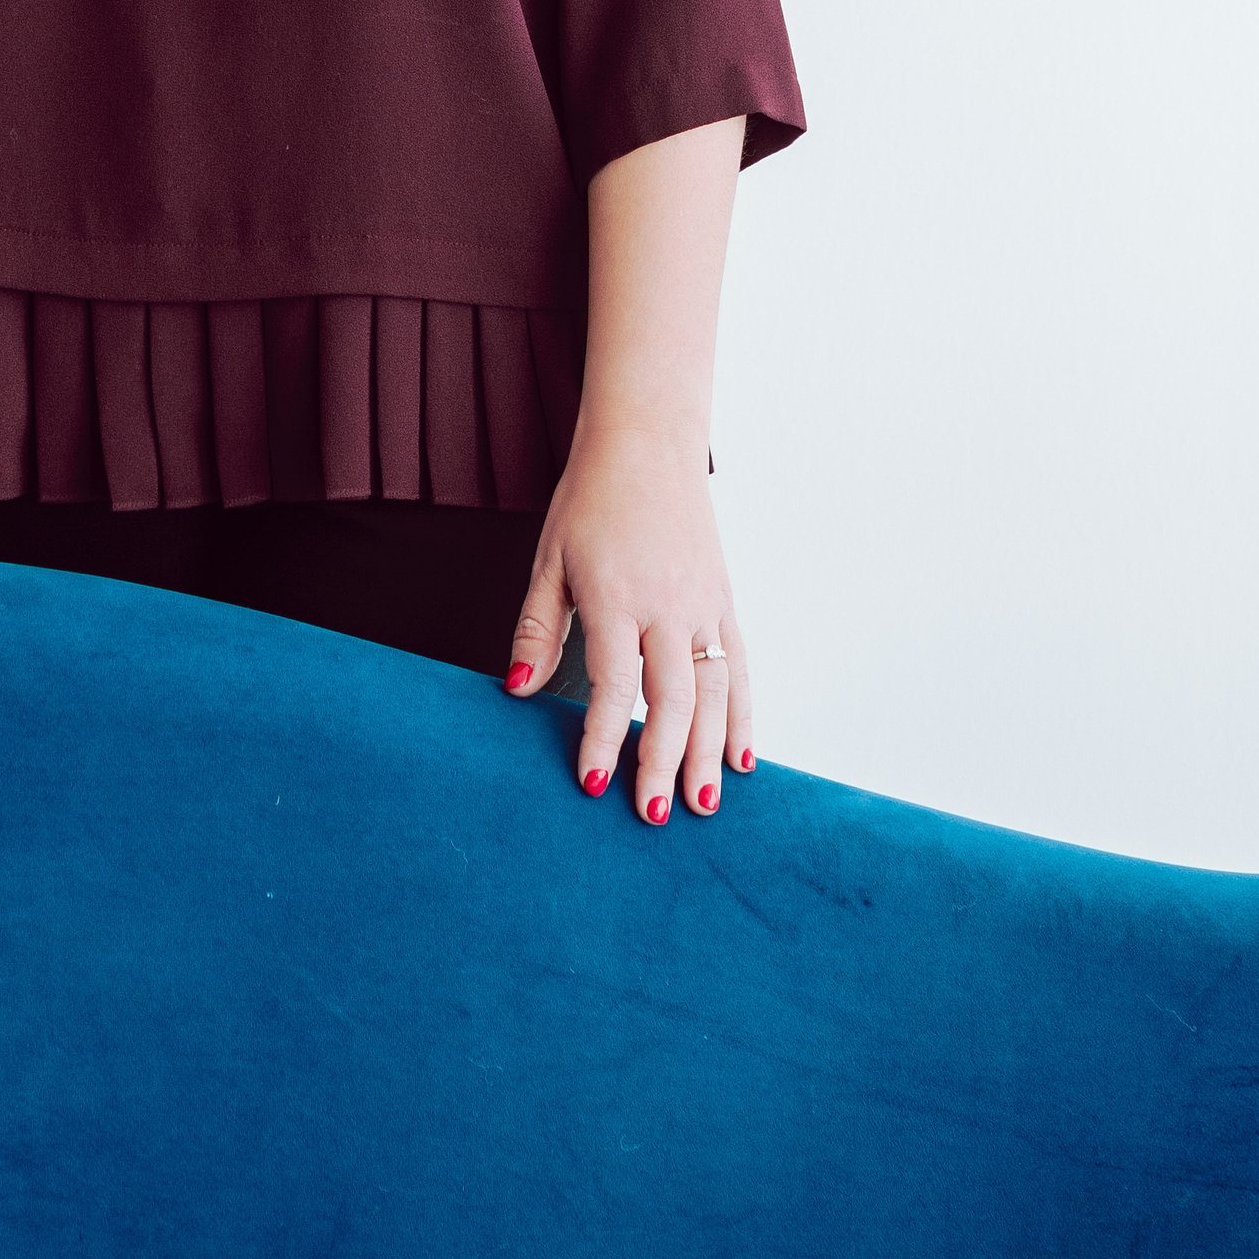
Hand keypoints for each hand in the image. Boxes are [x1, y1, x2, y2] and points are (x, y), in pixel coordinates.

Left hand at [504, 413, 752, 822]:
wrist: (647, 443)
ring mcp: (703, 604)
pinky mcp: (724, 600)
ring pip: (714, 690)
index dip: (605, 738)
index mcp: (616, 594)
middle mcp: (667, 604)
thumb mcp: (549, 558)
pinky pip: (739, 666)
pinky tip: (743, 756)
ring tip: (703, 804)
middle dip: (662, 761)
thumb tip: (515, 691)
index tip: (594, 783)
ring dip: (710, 751)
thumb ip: (537, 628)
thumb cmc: (590, 500)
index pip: (615, 683)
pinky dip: (743, 713)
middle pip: (672, 697)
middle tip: (654, 815)